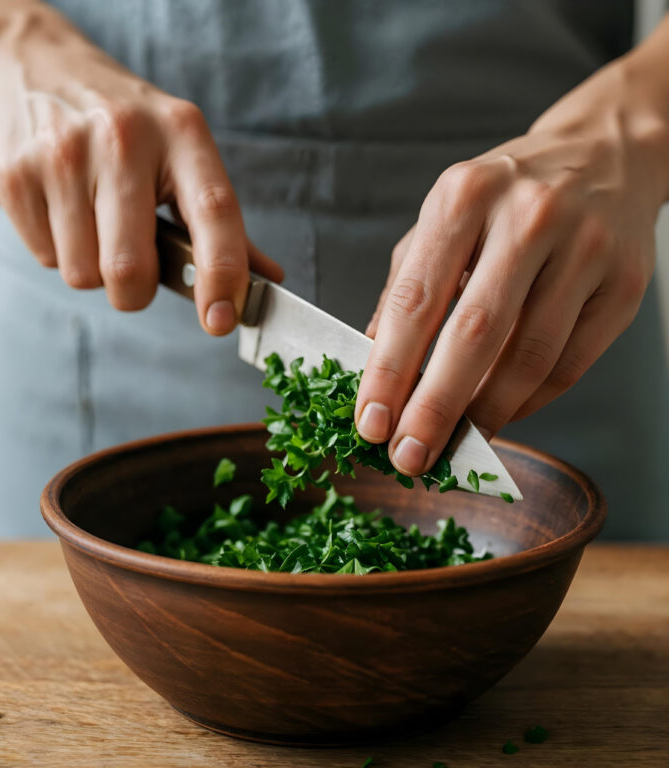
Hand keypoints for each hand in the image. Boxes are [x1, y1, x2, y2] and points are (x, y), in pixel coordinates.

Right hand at [0, 5, 281, 329]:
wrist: (32, 62)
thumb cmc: (123, 122)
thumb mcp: (181, 151)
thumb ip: (222, 221)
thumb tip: (268, 278)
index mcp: (182, 133)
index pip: (214, 213)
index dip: (223, 274)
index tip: (222, 319)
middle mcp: (123, 139)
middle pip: (129, 270)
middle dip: (133, 291)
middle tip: (131, 262)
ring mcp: (63, 155)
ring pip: (83, 275)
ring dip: (92, 267)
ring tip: (91, 218)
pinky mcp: (13, 175)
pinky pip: (45, 259)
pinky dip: (57, 250)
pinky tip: (60, 208)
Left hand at [356, 52, 668, 477]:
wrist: (604, 155)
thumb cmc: (504, 197)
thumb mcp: (444, 217)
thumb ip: (407, 283)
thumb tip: (374, 358)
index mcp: (464, 196)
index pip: (416, 299)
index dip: (389, 369)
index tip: (370, 422)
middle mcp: (528, 217)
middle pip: (474, 333)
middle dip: (435, 406)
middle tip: (409, 456)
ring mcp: (585, 249)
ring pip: (528, 356)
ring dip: (485, 413)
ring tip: (453, 445)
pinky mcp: (624, 284)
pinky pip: (569, 364)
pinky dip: (529, 402)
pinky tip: (500, 416)